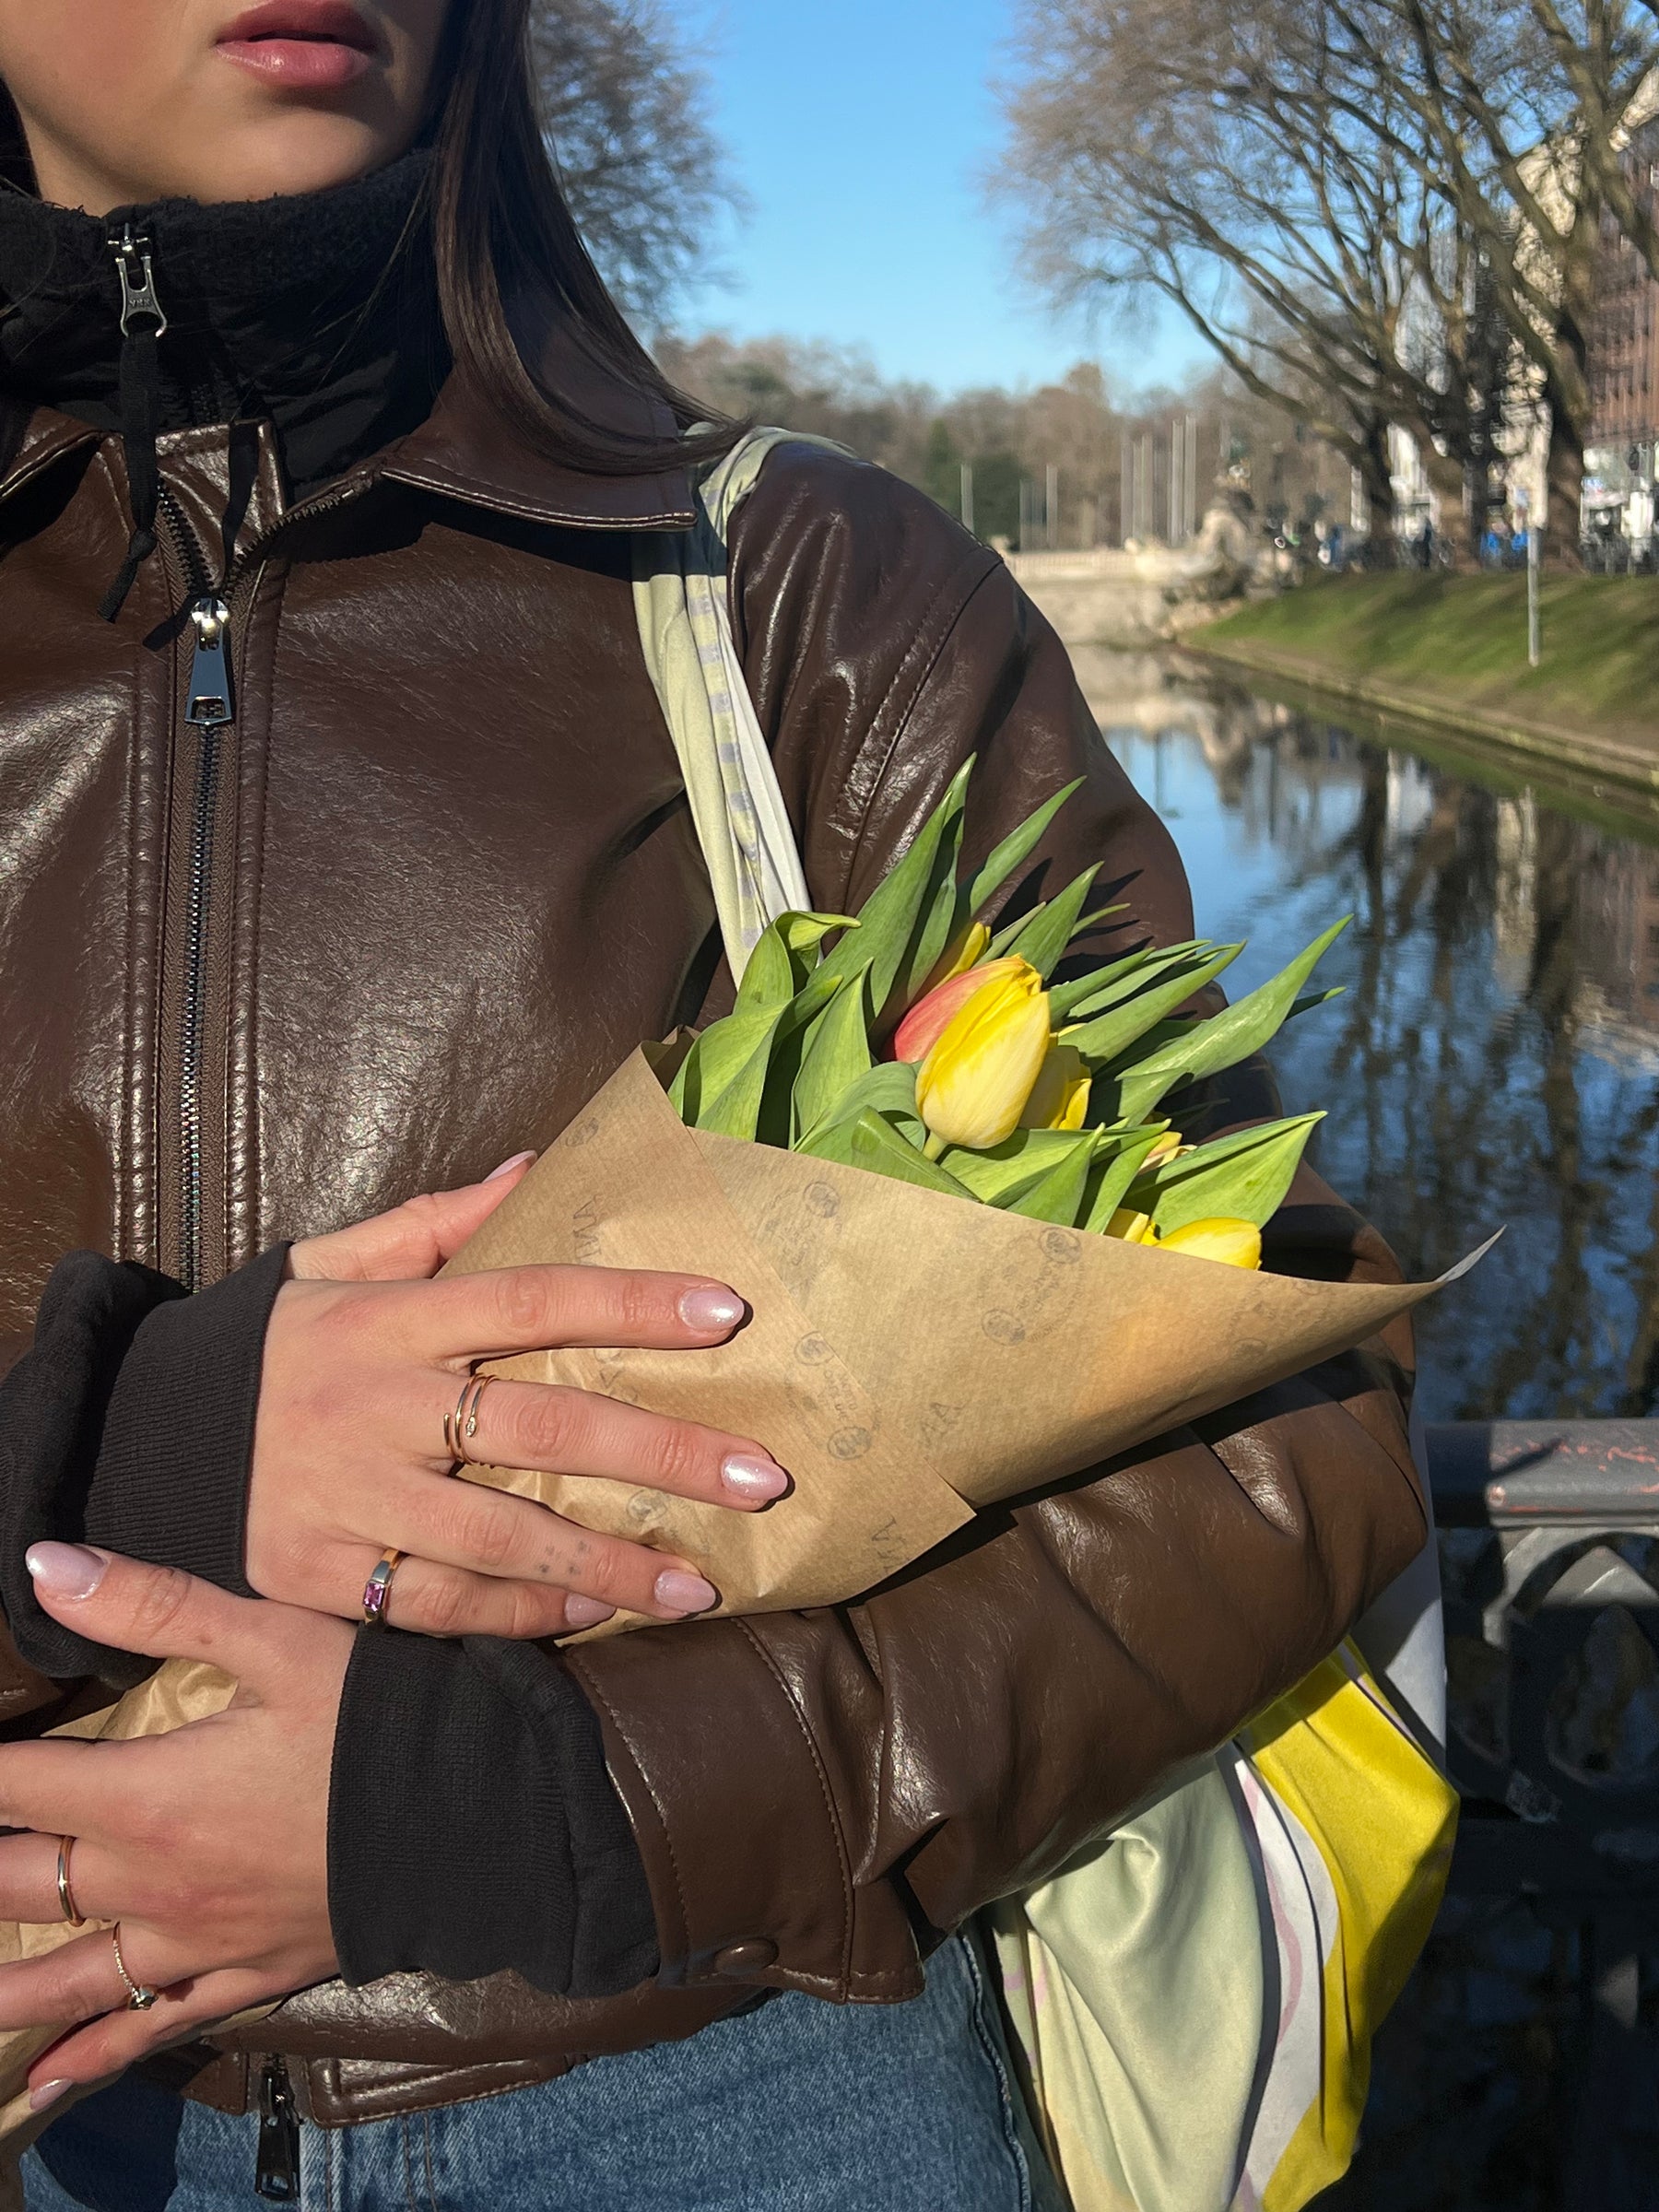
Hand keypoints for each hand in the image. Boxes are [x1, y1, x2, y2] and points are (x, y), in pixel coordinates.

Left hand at [0, 1546, 348, 2109]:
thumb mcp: (276, 1639)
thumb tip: (43, 1564)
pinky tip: (45, 2079)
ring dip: (4, 1984)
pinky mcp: (247, 1973)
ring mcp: (197, 1940)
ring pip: (67, 1975)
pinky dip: (90, 2052)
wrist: (487, 1814)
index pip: (12, 1783)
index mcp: (145, 1796)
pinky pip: (153, 2023)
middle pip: (15, 1886)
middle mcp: (151, 1882)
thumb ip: (154, 1606)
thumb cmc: (380, 1716)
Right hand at [249, 1155, 788, 1637]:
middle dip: (660, 1452)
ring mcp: (345, 1497)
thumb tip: (542, 1166)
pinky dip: (519, 1615)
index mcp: (387, 1318)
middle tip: (761, 1476)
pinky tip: (594, 1616)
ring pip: (499, 1534)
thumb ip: (437, 1224)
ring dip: (609, 1563)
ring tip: (698, 1584)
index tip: (727, 1314)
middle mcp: (373, 1406)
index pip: (529, 1297)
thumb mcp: (334, 1264)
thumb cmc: (272, 1349)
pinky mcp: (317, 1576)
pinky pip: (436, 1604)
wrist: (138, 1440)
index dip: (631, 1304)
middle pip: (539, 1425)